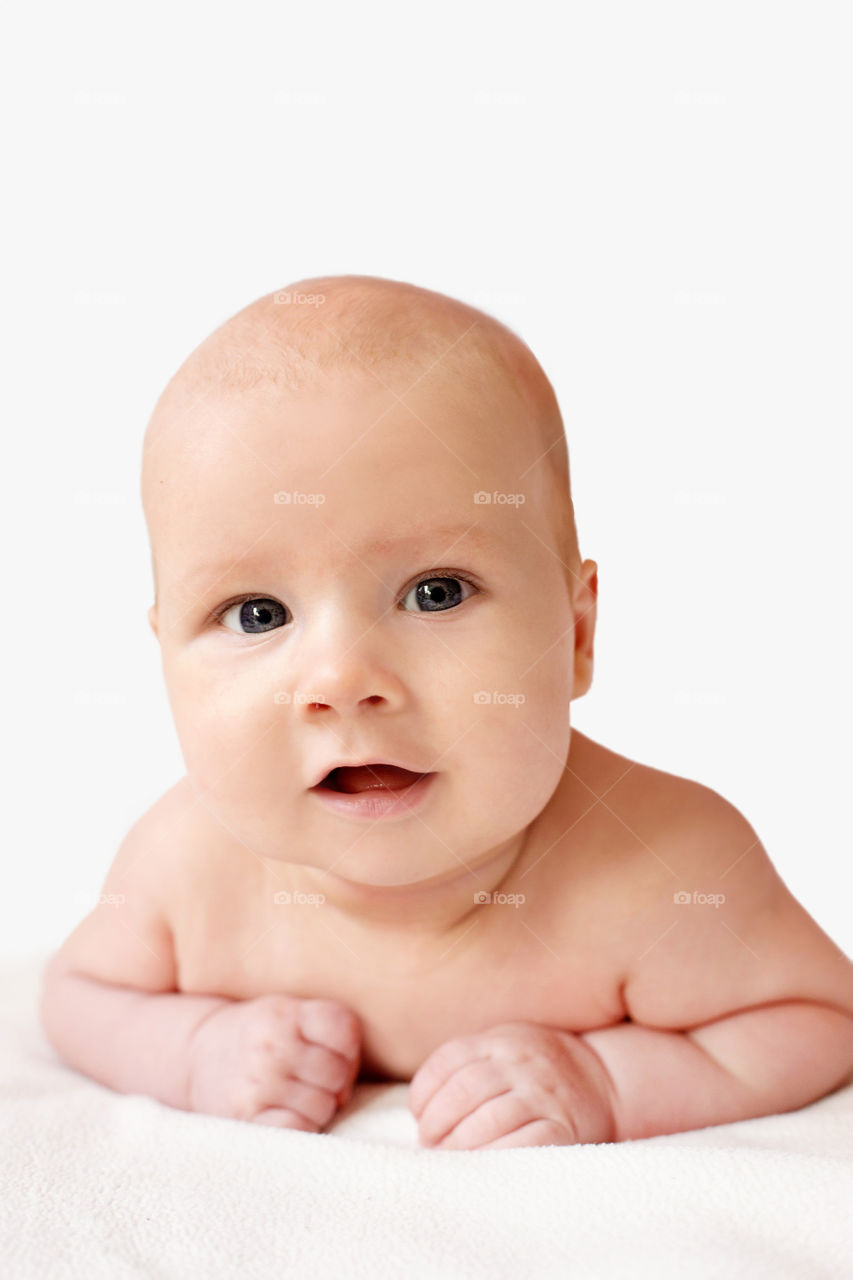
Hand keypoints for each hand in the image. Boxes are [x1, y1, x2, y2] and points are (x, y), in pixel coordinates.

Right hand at [186, 993, 360, 1130]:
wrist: (196, 1056)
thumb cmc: (258, 1035)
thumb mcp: (287, 1012)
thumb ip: (326, 1029)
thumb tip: (345, 1086)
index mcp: (283, 1014)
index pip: (343, 1028)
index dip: (348, 1046)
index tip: (333, 1053)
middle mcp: (270, 1047)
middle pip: (337, 1073)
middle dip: (334, 1081)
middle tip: (313, 1079)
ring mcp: (257, 1084)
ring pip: (323, 1106)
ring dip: (318, 1106)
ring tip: (297, 1095)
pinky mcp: (246, 1118)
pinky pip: (298, 1129)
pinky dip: (300, 1126)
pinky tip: (287, 1112)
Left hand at [408, 1021, 614, 1149]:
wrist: (605, 1078)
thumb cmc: (540, 1067)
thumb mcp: (506, 1044)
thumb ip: (471, 1060)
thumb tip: (422, 1102)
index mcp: (500, 1040)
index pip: (448, 1061)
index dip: (424, 1092)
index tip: (418, 1115)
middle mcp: (520, 1062)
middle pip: (463, 1091)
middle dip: (436, 1123)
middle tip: (429, 1143)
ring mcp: (542, 1094)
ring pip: (488, 1119)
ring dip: (459, 1144)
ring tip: (448, 1157)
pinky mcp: (562, 1127)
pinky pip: (522, 1144)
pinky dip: (494, 1156)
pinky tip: (480, 1165)